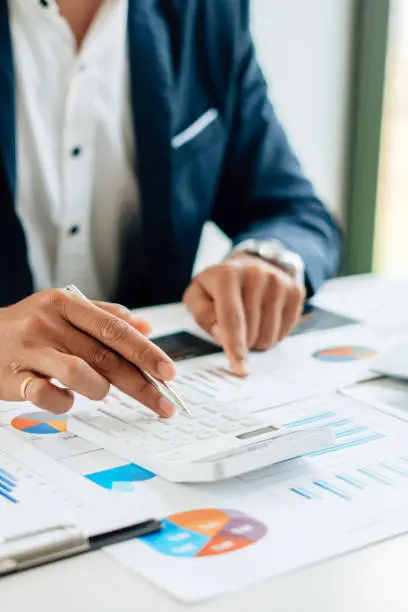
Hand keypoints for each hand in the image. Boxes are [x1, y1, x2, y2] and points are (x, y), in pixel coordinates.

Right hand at [0, 290, 175, 416]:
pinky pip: (50, 397)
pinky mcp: (14, 377)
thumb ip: (105, 316)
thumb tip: (146, 328)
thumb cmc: (30, 326)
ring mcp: (31, 350)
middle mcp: (50, 323)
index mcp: (67, 304)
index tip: (169, 372)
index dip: (146, 352)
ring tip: (96, 390)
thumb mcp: (64, 310)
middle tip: (164, 403)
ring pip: (82, 375)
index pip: (116, 329)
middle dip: (140, 385)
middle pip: (106, 357)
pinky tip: (65, 397)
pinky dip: (65, 403)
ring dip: (98, 390)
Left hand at [183, 253, 305, 375]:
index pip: (232, 319)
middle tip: (235, 332)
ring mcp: (279, 282)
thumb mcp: (198, 295)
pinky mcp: (295, 291)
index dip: (235, 347)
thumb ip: (204, 316)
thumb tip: (222, 335)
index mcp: (227, 275)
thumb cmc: (218, 286)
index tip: (240, 369)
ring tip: (249, 324)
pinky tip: (264, 319)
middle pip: (251, 332)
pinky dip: (273, 334)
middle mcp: (256, 274)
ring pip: (269, 335)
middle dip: (242, 343)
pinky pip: (285, 331)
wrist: (250, 264)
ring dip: (257, 341)